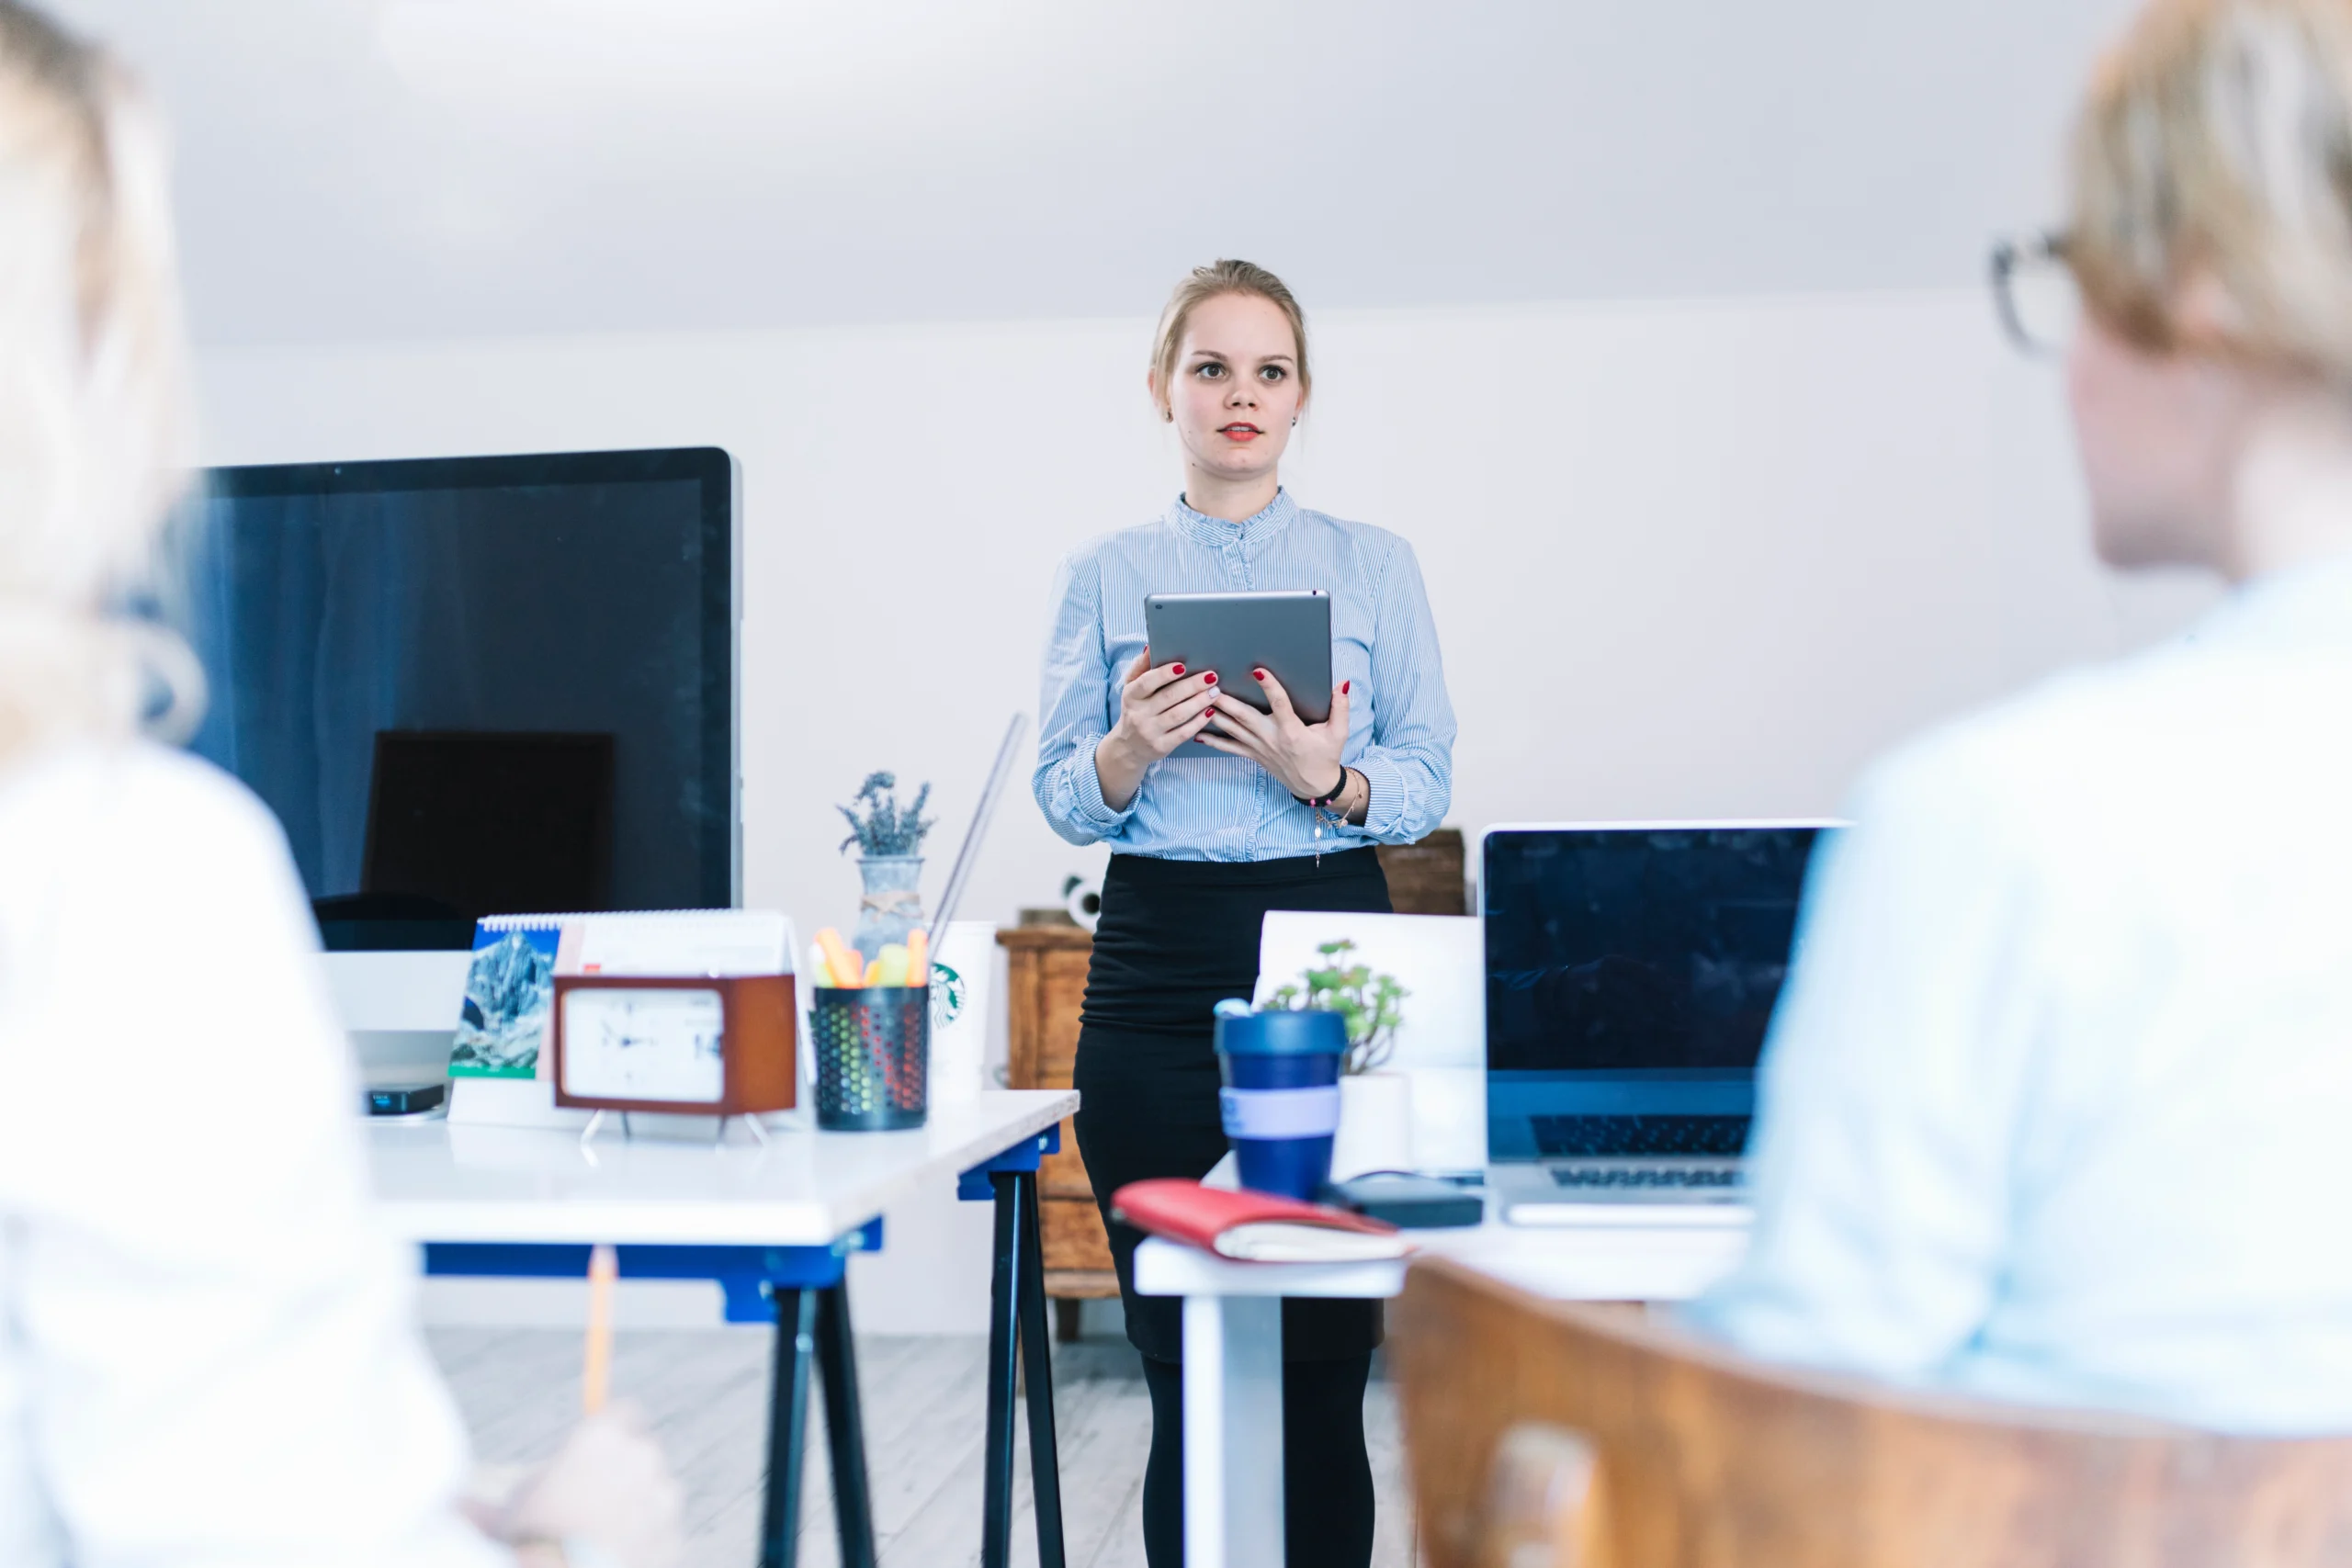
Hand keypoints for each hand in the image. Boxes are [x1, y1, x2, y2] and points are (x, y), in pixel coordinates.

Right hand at [498, 1405, 684, 1567]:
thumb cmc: (526, 1542)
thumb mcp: (510, 1507)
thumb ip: (527, 1487)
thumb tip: (461, 1500)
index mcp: (602, 1437)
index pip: (624, 1413)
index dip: (615, 1432)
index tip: (605, 1450)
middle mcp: (640, 1458)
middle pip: (643, 1453)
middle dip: (626, 1472)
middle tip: (596, 1501)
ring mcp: (661, 1499)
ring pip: (656, 1495)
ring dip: (639, 1508)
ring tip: (601, 1538)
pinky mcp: (673, 1536)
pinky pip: (662, 1534)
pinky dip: (647, 1544)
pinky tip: (615, 1561)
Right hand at [1096, 647, 1220, 810]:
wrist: (1128, 747)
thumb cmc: (1136, 709)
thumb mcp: (1132, 688)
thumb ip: (1141, 667)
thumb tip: (1151, 646)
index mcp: (1131, 696)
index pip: (1146, 683)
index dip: (1164, 674)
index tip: (1183, 665)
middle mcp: (1139, 715)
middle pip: (1168, 697)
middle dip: (1192, 686)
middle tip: (1212, 676)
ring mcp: (1150, 732)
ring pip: (1179, 715)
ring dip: (1199, 702)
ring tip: (1216, 691)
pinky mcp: (1161, 746)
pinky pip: (1183, 733)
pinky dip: (1198, 722)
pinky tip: (1210, 712)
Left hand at [1201, 669, 1349, 800]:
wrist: (1315, 786)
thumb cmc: (1326, 756)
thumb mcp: (1339, 733)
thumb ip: (1340, 708)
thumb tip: (1341, 684)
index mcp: (1292, 730)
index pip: (1280, 704)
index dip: (1270, 687)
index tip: (1258, 672)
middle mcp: (1272, 738)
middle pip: (1245, 716)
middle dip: (1226, 701)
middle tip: (1210, 685)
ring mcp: (1260, 748)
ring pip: (1233, 729)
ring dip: (1215, 715)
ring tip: (1198, 701)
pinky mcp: (1254, 755)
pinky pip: (1230, 748)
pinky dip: (1213, 741)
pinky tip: (1197, 733)